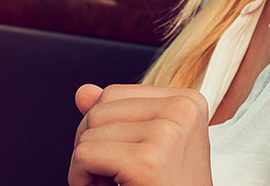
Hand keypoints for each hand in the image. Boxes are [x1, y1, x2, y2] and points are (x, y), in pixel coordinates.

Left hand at [68, 83, 212, 185]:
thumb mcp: (145, 147)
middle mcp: (183, 110)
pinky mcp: (148, 162)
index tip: (120, 157)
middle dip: (91, 144)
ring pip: (89, 131)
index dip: (102, 129)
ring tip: (111, 184)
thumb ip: (115, 117)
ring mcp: (168, 133)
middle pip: (99, 109)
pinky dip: (81, 179)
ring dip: (86, 164)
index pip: (114, 94)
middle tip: (111, 176)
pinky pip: (85, 155)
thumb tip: (82, 92)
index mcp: (188, 101)